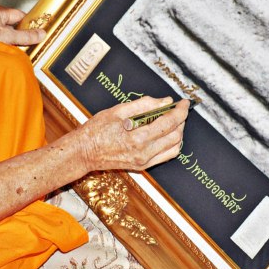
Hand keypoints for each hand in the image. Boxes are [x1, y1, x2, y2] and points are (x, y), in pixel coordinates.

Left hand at [0, 5, 45, 46]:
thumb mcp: (7, 37)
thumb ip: (25, 36)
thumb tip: (41, 34)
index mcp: (0, 11)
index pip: (20, 16)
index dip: (29, 24)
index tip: (38, 33)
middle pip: (13, 25)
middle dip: (20, 35)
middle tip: (29, 44)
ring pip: (5, 33)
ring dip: (10, 42)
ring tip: (16, 50)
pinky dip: (1, 45)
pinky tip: (2, 53)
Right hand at [74, 96, 188, 171]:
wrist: (84, 152)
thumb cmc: (97, 130)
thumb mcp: (118, 111)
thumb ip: (144, 105)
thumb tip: (165, 101)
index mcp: (137, 137)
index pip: (169, 123)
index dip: (180, 111)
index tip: (184, 103)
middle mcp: (143, 153)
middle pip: (175, 135)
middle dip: (181, 120)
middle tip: (178, 109)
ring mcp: (144, 162)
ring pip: (174, 147)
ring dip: (178, 132)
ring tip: (172, 120)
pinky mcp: (142, 167)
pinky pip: (166, 156)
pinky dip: (172, 144)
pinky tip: (166, 133)